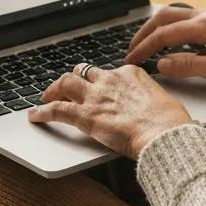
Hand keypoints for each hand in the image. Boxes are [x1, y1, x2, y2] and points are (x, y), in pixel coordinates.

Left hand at [27, 62, 193, 158]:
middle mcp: (110, 80)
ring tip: (46, 97)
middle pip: (84, 72)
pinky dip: (42, 111)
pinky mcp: (85, 115)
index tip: (98, 88)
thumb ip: (150, 101)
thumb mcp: (163, 102)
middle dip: (74, 80)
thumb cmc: (170, 122)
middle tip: (65, 88)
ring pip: (66, 83)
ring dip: (53, 89)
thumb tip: (153, 108)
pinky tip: (35, 115)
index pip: (109, 72)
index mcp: (131, 74)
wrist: (164, 133)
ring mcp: (96, 96)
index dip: (100, 81)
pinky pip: (57, 109)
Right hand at [124, 5, 205, 82]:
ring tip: (147, 44)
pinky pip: (188, 18)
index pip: (164, 35)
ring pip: (176, 14)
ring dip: (157, 27)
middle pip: (164, 17)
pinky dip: (172, 27)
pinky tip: (174, 40)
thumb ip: (190, 65)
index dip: (144, 48)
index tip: (131, 60)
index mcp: (205, 26)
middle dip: (144, 32)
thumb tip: (162, 64)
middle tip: (131, 49)